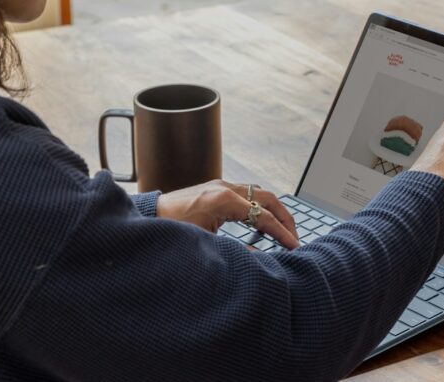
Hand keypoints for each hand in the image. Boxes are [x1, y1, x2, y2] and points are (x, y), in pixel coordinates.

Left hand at [156, 179, 299, 248]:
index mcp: (224, 201)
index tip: (294, 246)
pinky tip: (261, 222)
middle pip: (269, 198)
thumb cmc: (171, 230)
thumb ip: (236, 250)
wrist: (149, 217)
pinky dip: (260, 206)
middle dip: (285, 218)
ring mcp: (221, 185)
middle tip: (295, 237)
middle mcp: (226, 188)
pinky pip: (248, 193)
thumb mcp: (206, 245)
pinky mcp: (217, 188)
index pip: (264, 217)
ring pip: (260, 193)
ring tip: (283, 230)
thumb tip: (260, 259)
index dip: (282, 233)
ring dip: (274, 210)